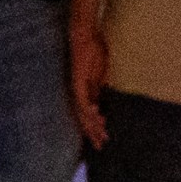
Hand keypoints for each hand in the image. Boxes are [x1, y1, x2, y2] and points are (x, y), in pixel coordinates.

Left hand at [66, 23, 110, 149]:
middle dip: (93, 132)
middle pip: (84, 117)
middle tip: (101, 146)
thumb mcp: (101, 72)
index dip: (96, 127)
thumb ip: (100, 85)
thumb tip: (103, 98)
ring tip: (100, 136)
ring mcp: (77, 87)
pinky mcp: (77, 81)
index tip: (104, 138)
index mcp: (85, 90)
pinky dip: (89, 109)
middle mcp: (78, 92)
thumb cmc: (93, 49)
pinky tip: (97, 116)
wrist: (85, 35)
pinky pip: (82, 99)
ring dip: (92, 124)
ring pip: (83, 112)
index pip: (89, 114)